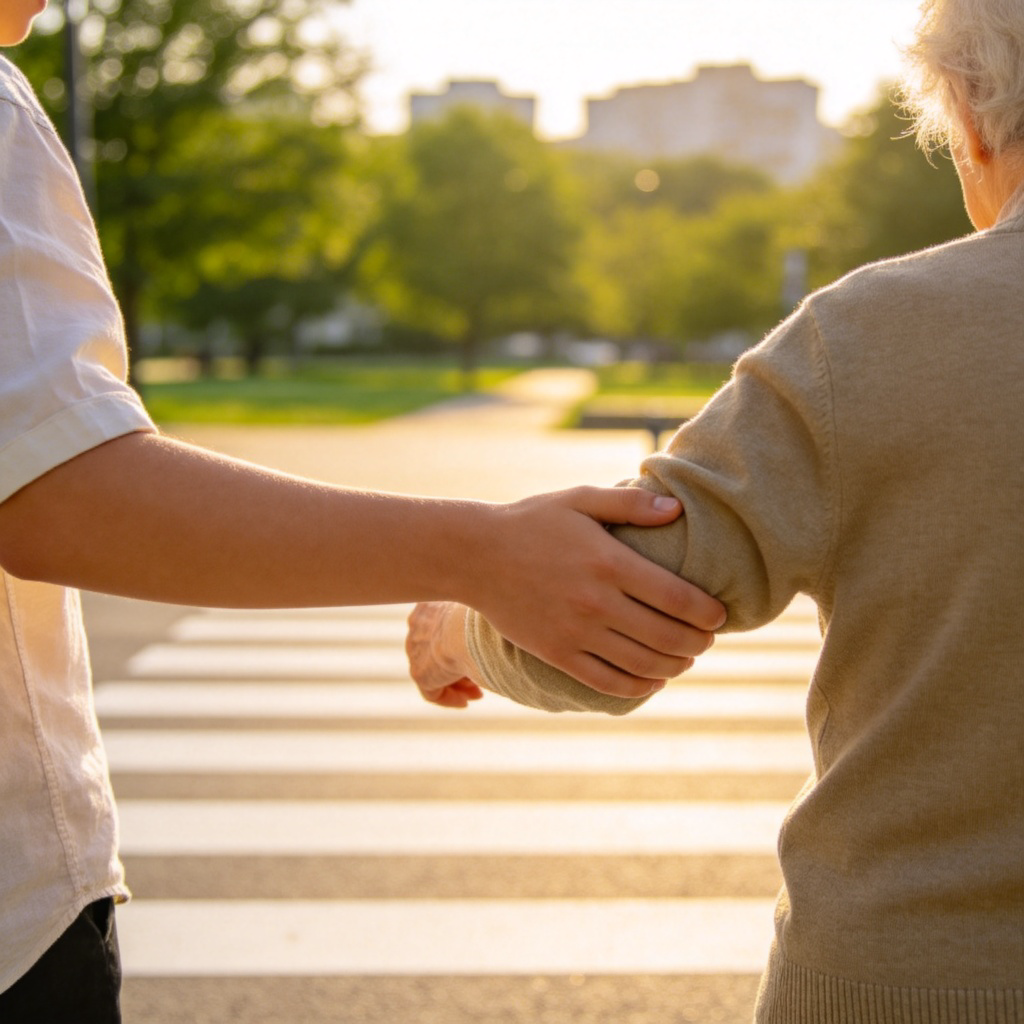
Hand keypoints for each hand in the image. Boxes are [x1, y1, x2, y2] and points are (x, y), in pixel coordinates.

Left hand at [405, 601, 482, 706]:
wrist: (465, 629)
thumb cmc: (481, 615)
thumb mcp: (482, 612)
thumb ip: (482, 620)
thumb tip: (502, 630)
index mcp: (430, 605)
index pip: (442, 626)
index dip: (461, 641)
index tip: (480, 651)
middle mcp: (417, 625)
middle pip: (437, 650)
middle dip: (458, 666)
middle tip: (479, 677)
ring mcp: (415, 650)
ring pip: (435, 671)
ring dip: (456, 684)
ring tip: (478, 694)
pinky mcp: (419, 673)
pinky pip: (432, 691)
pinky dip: (449, 698)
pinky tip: (466, 702)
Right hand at [455, 485, 725, 698]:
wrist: (475, 556)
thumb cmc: (531, 522)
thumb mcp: (580, 500)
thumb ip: (630, 504)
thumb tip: (676, 509)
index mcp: (610, 562)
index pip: (679, 598)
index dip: (708, 613)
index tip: (719, 615)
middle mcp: (597, 602)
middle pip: (668, 637)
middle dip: (699, 643)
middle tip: (707, 639)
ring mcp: (576, 632)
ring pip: (643, 664)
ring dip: (675, 667)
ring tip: (685, 659)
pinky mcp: (558, 654)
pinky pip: (607, 682)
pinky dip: (638, 687)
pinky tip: (651, 680)